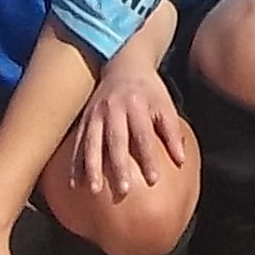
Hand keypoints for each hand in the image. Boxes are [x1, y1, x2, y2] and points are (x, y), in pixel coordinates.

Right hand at [74, 62, 190, 200]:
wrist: (124, 64)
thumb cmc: (149, 90)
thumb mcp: (165, 104)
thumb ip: (171, 131)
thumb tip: (180, 160)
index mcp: (136, 104)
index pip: (143, 134)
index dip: (148, 157)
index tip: (153, 180)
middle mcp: (114, 108)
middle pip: (115, 140)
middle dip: (118, 165)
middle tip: (123, 190)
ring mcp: (96, 113)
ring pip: (91, 142)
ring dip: (91, 167)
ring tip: (93, 189)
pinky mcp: (84, 118)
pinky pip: (77, 142)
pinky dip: (74, 163)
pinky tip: (73, 183)